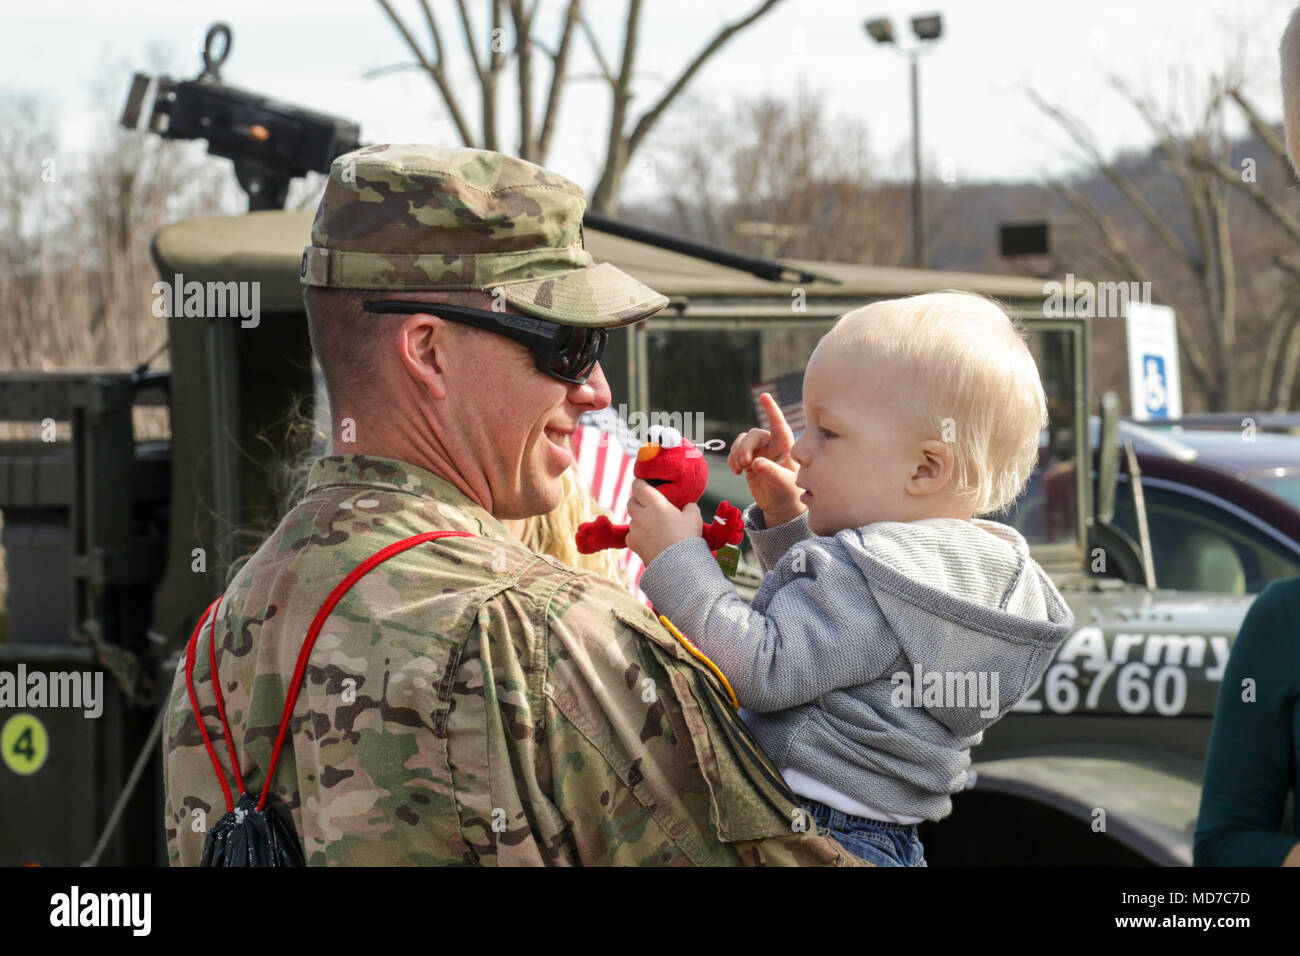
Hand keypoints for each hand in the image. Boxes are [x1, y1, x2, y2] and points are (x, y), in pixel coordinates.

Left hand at [625, 478, 703, 564]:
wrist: (679, 567)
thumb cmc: (687, 539)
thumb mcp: (694, 517)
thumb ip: (688, 506)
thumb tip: (686, 505)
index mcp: (655, 504)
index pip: (638, 486)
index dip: (640, 484)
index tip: (645, 485)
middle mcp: (641, 515)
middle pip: (631, 501)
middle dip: (639, 502)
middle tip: (650, 507)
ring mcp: (635, 530)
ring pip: (632, 519)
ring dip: (639, 520)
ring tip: (654, 527)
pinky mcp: (632, 544)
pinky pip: (631, 534)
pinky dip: (638, 535)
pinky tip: (650, 539)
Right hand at [730, 391, 804, 525]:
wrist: (779, 505)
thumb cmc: (789, 493)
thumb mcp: (784, 484)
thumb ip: (772, 472)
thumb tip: (756, 462)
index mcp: (786, 446)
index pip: (779, 424)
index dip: (771, 410)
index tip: (764, 396)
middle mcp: (772, 445)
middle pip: (754, 434)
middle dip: (746, 446)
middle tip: (744, 462)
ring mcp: (759, 451)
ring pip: (742, 441)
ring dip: (737, 452)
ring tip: (739, 468)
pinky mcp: (748, 460)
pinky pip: (735, 452)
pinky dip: (732, 460)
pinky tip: (736, 471)